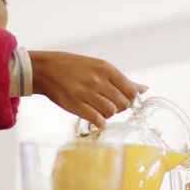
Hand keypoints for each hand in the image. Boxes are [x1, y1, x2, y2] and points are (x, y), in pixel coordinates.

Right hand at [29, 51, 146, 126]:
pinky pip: (98, 120)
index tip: (121, 100)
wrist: (46, 69)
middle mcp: (98, 80)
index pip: (130, 91)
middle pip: (123, 104)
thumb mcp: (99, 67)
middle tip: (108, 104)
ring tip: (99, 109)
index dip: (130, 99)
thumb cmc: (75, 68)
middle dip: (119, 108)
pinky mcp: (76, 105)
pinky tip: (94, 117)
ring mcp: (86, 93)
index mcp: (106, 69)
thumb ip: (122, 80)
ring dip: (108, 114)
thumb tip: (144, 89)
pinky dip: (99, 122)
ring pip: (111, 112)